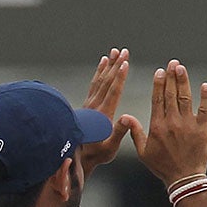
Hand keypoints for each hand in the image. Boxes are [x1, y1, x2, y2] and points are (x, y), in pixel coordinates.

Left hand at [77, 49, 131, 176]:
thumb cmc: (97, 154)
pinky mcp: (87, 104)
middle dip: (116, 65)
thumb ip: (119, 132)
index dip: (120, 77)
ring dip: (108, 65)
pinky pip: (94, 84)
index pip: (113, 92)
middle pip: (107, 81)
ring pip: (100, 80)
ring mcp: (90, 104)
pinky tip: (103, 63)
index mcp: (103, 115)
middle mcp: (95, 106)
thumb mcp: (110, 148)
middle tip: (124, 50)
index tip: (126, 62)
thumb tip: (127, 118)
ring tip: (114, 51)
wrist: (78, 157)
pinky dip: (99, 71)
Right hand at [119, 62, 206, 189]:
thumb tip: (125, 116)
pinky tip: (205, 85)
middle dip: (171, 76)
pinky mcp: (202, 129)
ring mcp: (188, 124)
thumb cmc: (163, 167)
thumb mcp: (143, 152)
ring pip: (185, 97)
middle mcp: (172, 122)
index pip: (157, 99)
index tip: (160, 71)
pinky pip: (204, 109)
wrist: (184, 179)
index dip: (159, 83)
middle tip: (172, 63)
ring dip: (184, 81)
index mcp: (157, 126)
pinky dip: (205, 97)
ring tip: (182, 68)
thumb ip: (135, 132)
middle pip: (171, 94)